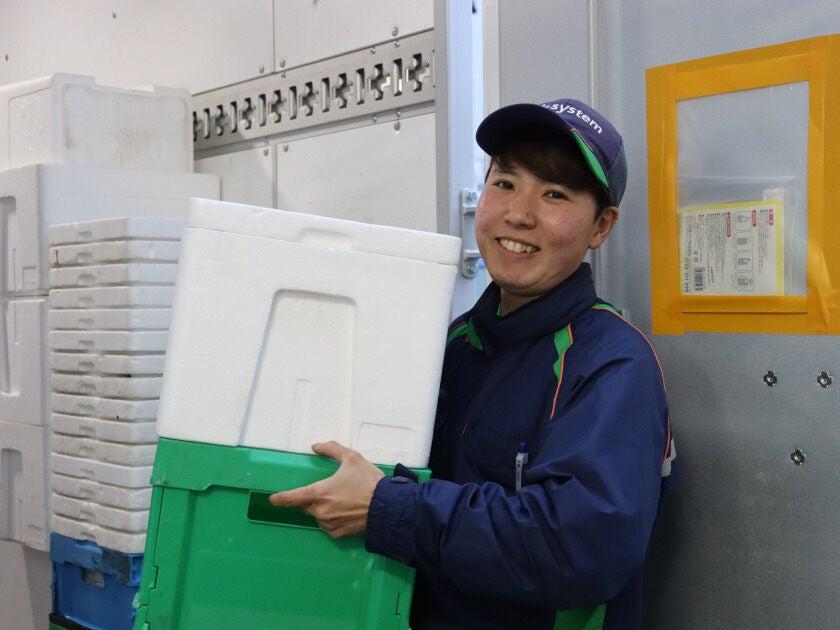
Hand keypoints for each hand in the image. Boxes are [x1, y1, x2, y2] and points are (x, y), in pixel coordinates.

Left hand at [269, 441, 384, 537]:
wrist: (387, 507)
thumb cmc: (368, 482)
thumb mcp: (352, 458)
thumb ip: (332, 449)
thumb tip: (316, 446)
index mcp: (319, 493)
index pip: (292, 497)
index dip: (280, 498)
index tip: (273, 499)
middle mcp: (320, 511)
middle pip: (306, 506)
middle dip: (312, 499)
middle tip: (328, 491)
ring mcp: (328, 525)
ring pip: (318, 516)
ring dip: (323, 510)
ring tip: (342, 501)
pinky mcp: (338, 535)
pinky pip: (329, 526)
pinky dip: (333, 519)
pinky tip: (346, 512)